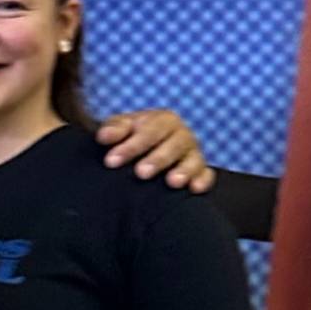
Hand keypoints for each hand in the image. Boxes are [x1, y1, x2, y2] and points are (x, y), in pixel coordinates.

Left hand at [96, 109, 212, 191]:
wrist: (142, 149)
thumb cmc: (129, 137)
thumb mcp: (120, 128)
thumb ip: (113, 129)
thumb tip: (104, 137)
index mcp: (163, 120)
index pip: (149, 130)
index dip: (131, 146)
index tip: (111, 161)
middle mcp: (181, 135)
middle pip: (175, 144)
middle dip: (158, 159)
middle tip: (141, 173)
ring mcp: (192, 153)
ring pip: (193, 159)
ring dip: (184, 170)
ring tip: (172, 182)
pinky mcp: (200, 171)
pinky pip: (206, 175)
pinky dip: (202, 181)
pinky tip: (194, 189)